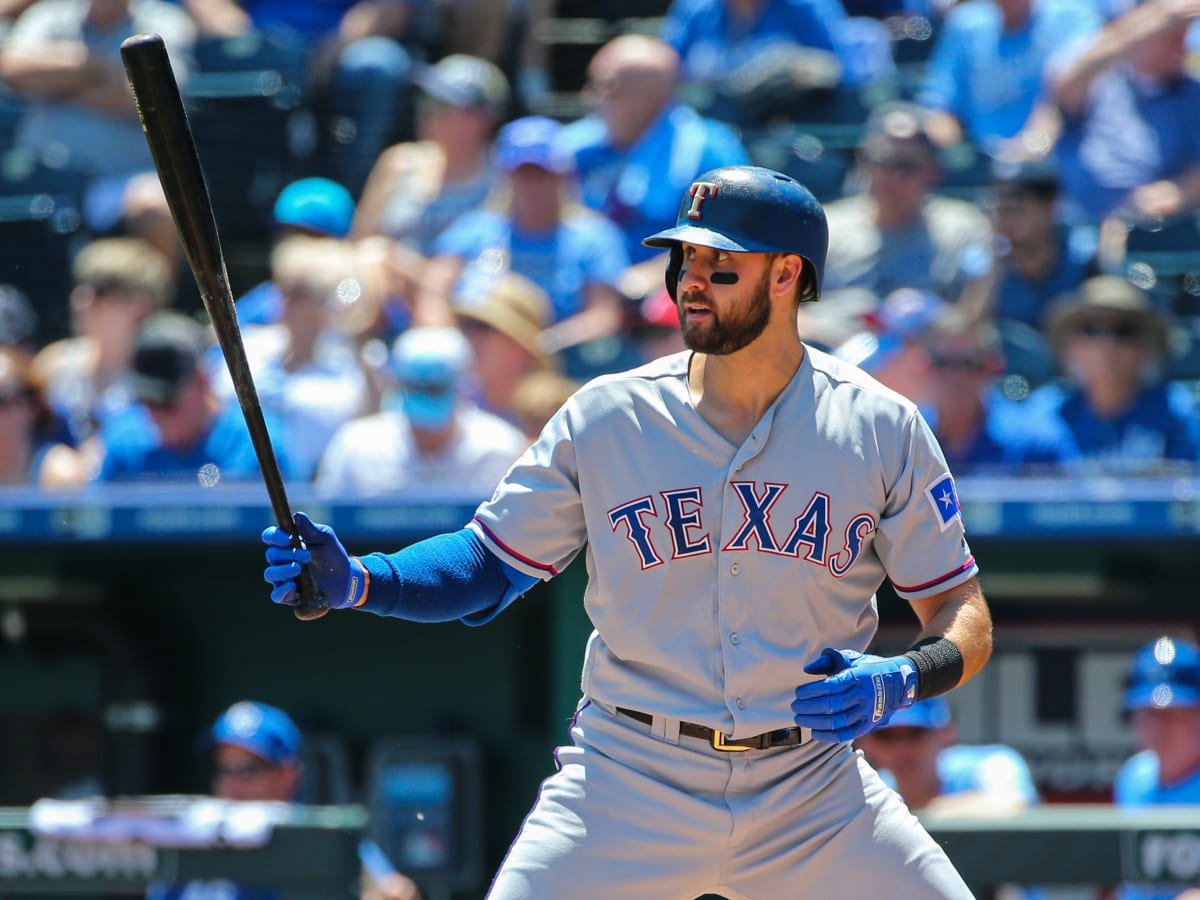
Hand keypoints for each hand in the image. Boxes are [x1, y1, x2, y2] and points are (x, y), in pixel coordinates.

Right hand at [262, 512, 364, 608]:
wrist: (347, 579)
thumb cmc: (333, 555)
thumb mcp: (326, 538)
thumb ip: (311, 529)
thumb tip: (297, 515)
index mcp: (287, 544)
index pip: (270, 537)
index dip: (274, 536)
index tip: (287, 539)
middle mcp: (281, 561)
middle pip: (271, 555)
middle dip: (287, 554)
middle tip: (306, 556)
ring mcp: (283, 579)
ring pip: (270, 574)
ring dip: (283, 571)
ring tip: (298, 569)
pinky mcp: (289, 596)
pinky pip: (277, 595)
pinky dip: (282, 591)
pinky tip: (292, 586)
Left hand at [791, 648, 917, 742]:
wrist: (899, 682)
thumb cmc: (867, 668)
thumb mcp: (849, 657)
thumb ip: (826, 660)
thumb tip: (807, 670)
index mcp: (856, 676)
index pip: (830, 686)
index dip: (811, 691)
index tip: (798, 693)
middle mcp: (863, 695)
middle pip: (831, 705)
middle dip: (808, 708)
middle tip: (794, 707)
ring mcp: (867, 712)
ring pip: (837, 721)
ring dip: (815, 722)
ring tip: (800, 719)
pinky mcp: (869, 724)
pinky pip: (847, 734)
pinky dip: (829, 736)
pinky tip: (815, 733)